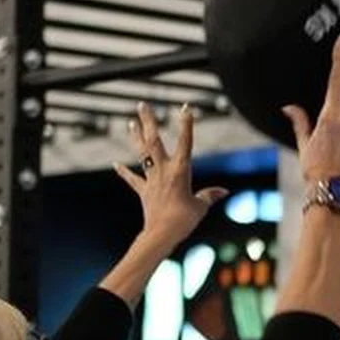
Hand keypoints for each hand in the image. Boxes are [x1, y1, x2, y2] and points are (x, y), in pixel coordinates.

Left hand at [115, 103, 227, 247]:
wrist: (161, 234)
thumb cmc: (184, 220)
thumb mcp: (201, 206)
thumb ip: (210, 195)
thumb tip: (223, 191)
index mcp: (180, 170)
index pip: (185, 142)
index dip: (186, 124)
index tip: (186, 107)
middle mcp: (163, 170)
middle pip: (154, 141)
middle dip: (148, 122)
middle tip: (142, 105)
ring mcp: (151, 180)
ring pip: (142, 154)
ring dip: (136, 137)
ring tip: (131, 122)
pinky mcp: (144, 192)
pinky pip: (133, 180)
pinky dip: (124, 172)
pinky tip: (116, 164)